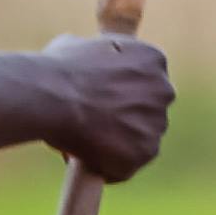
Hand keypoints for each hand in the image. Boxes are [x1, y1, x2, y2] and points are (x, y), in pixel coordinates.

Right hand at [40, 26, 175, 184]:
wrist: (51, 96)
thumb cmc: (57, 69)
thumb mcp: (77, 47)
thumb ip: (94, 57)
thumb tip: (82, 59)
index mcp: (152, 58)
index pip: (145, 80)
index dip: (119, 92)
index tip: (99, 99)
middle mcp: (164, 89)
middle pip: (148, 111)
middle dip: (124, 119)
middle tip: (92, 124)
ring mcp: (157, 123)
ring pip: (139, 141)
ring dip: (117, 145)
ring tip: (82, 144)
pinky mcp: (145, 153)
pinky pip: (126, 166)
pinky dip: (108, 167)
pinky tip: (83, 159)